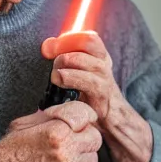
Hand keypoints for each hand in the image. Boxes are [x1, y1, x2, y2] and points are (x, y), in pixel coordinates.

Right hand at [0, 101, 101, 161]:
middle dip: (85, 138)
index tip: (80, 122)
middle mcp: (65, 154)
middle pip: (95, 141)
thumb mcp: (32, 119)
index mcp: (57, 132)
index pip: (89, 118)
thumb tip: (83, 113)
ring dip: (82, 159)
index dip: (84, 119)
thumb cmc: (14, 147)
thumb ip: (60, 114)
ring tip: (65, 157)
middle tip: (72, 140)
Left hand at [41, 31, 152, 161]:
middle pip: (90, 42)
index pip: (88, 37)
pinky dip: (73, 78)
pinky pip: (92, 83)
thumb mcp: (78, 76)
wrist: (113, 123)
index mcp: (99, 58)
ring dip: (68, 62)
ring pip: (91, 61)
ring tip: (55, 72)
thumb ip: (65, 61)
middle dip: (66, 45)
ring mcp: (106, 80)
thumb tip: (47, 46)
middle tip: (49, 55)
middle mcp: (104, 65)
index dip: (69, 37)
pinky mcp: (104, 98)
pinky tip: (60, 80)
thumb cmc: (90, 99)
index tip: (50, 46)